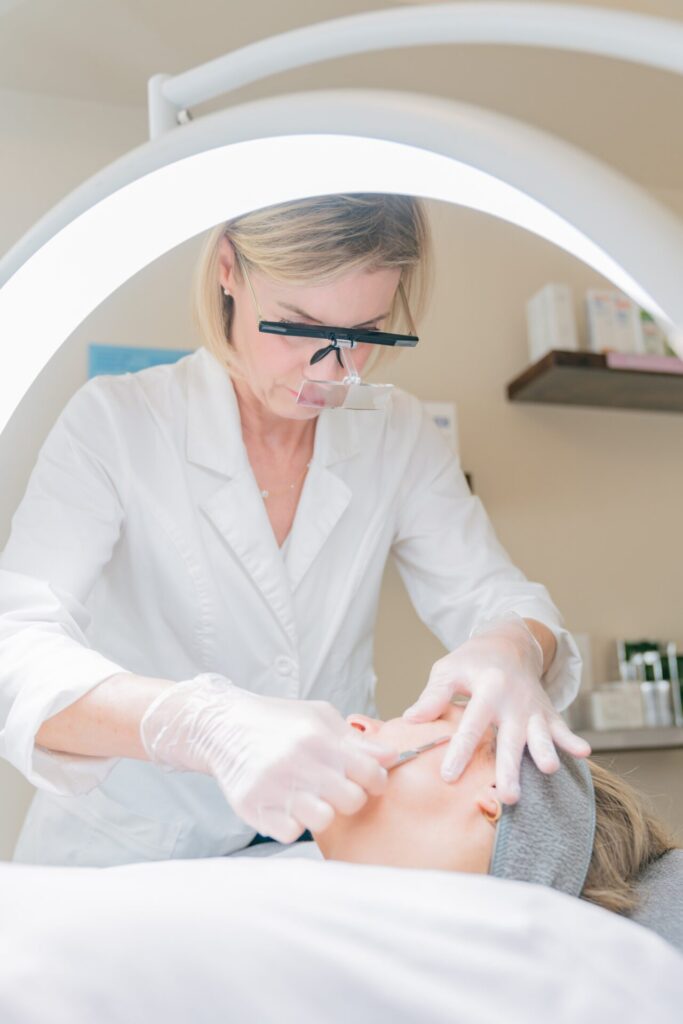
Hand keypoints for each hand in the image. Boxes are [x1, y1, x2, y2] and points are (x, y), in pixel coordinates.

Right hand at [140, 674, 396, 842]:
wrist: (222, 725)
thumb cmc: (277, 721)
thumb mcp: (318, 716)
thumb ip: (354, 740)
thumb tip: (391, 757)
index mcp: (317, 737)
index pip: (370, 772)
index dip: (375, 779)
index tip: (366, 779)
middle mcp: (297, 762)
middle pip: (351, 800)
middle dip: (350, 796)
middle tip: (336, 788)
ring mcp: (273, 787)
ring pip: (323, 820)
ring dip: (321, 812)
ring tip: (311, 799)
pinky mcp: (253, 807)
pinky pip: (289, 833)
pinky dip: (291, 823)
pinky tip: (286, 806)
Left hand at [403, 617, 589, 803]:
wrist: (509, 644)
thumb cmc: (472, 661)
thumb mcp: (448, 670)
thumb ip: (433, 696)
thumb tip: (410, 719)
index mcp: (487, 688)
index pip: (472, 724)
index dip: (460, 750)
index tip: (449, 776)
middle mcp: (513, 699)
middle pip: (510, 737)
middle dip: (510, 766)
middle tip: (508, 795)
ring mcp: (532, 707)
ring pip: (539, 734)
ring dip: (544, 752)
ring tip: (549, 770)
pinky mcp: (546, 712)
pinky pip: (561, 727)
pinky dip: (572, 740)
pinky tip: (583, 753)